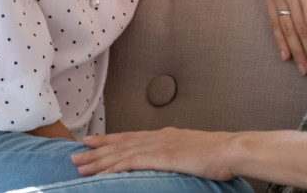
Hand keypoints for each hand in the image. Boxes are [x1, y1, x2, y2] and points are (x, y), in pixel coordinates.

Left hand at [73, 129, 236, 179]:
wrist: (231, 149)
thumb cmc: (218, 154)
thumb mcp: (192, 150)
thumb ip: (177, 153)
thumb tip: (170, 159)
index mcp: (164, 135)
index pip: (130, 137)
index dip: (109, 140)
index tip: (92, 141)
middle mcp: (157, 137)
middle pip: (120, 144)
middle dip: (96, 150)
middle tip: (76, 154)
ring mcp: (159, 145)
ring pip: (121, 153)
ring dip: (98, 160)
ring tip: (80, 165)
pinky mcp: (162, 157)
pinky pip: (132, 162)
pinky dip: (114, 166)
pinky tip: (102, 171)